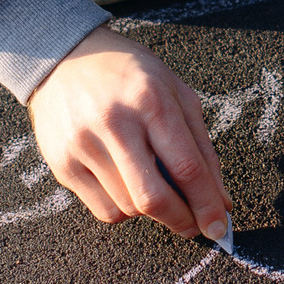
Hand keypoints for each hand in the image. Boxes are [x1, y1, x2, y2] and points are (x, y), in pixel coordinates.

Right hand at [28, 24, 233, 240]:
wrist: (65, 57)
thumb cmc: (129, 74)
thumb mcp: (176, 92)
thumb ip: (202, 146)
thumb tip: (221, 200)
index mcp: (151, 100)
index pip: (187, 167)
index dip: (207, 204)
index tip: (220, 226)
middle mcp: (115, 123)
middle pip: (153, 197)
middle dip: (182, 221)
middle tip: (196, 226)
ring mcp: (83, 145)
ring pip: (129, 207)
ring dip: (153, 211)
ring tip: (156, 186)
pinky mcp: (62, 164)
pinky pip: (104, 210)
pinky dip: (125, 209)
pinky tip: (129, 187)